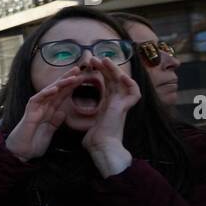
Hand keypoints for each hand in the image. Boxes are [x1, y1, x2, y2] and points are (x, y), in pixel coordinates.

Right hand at [4, 71, 80, 161]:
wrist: (21, 154)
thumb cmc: (33, 143)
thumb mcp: (49, 131)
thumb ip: (55, 121)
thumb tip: (63, 112)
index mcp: (49, 111)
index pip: (61, 95)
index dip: (71, 86)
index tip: (82, 78)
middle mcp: (42, 107)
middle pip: (56, 89)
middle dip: (67, 78)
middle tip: (79, 68)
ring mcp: (35, 109)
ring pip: (49, 92)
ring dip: (60, 83)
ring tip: (72, 76)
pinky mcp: (30, 113)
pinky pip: (37, 99)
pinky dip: (46, 93)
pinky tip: (55, 88)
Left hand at [82, 57, 137, 176]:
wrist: (101, 148)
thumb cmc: (94, 139)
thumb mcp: (89, 121)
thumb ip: (87, 114)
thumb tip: (71, 113)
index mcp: (109, 105)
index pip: (107, 84)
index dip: (101, 73)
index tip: (90, 65)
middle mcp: (117, 103)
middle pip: (114, 79)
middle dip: (105, 67)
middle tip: (94, 58)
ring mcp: (122, 104)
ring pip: (123, 81)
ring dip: (114, 70)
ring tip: (104, 60)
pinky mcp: (124, 108)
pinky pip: (133, 92)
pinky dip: (129, 83)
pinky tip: (121, 75)